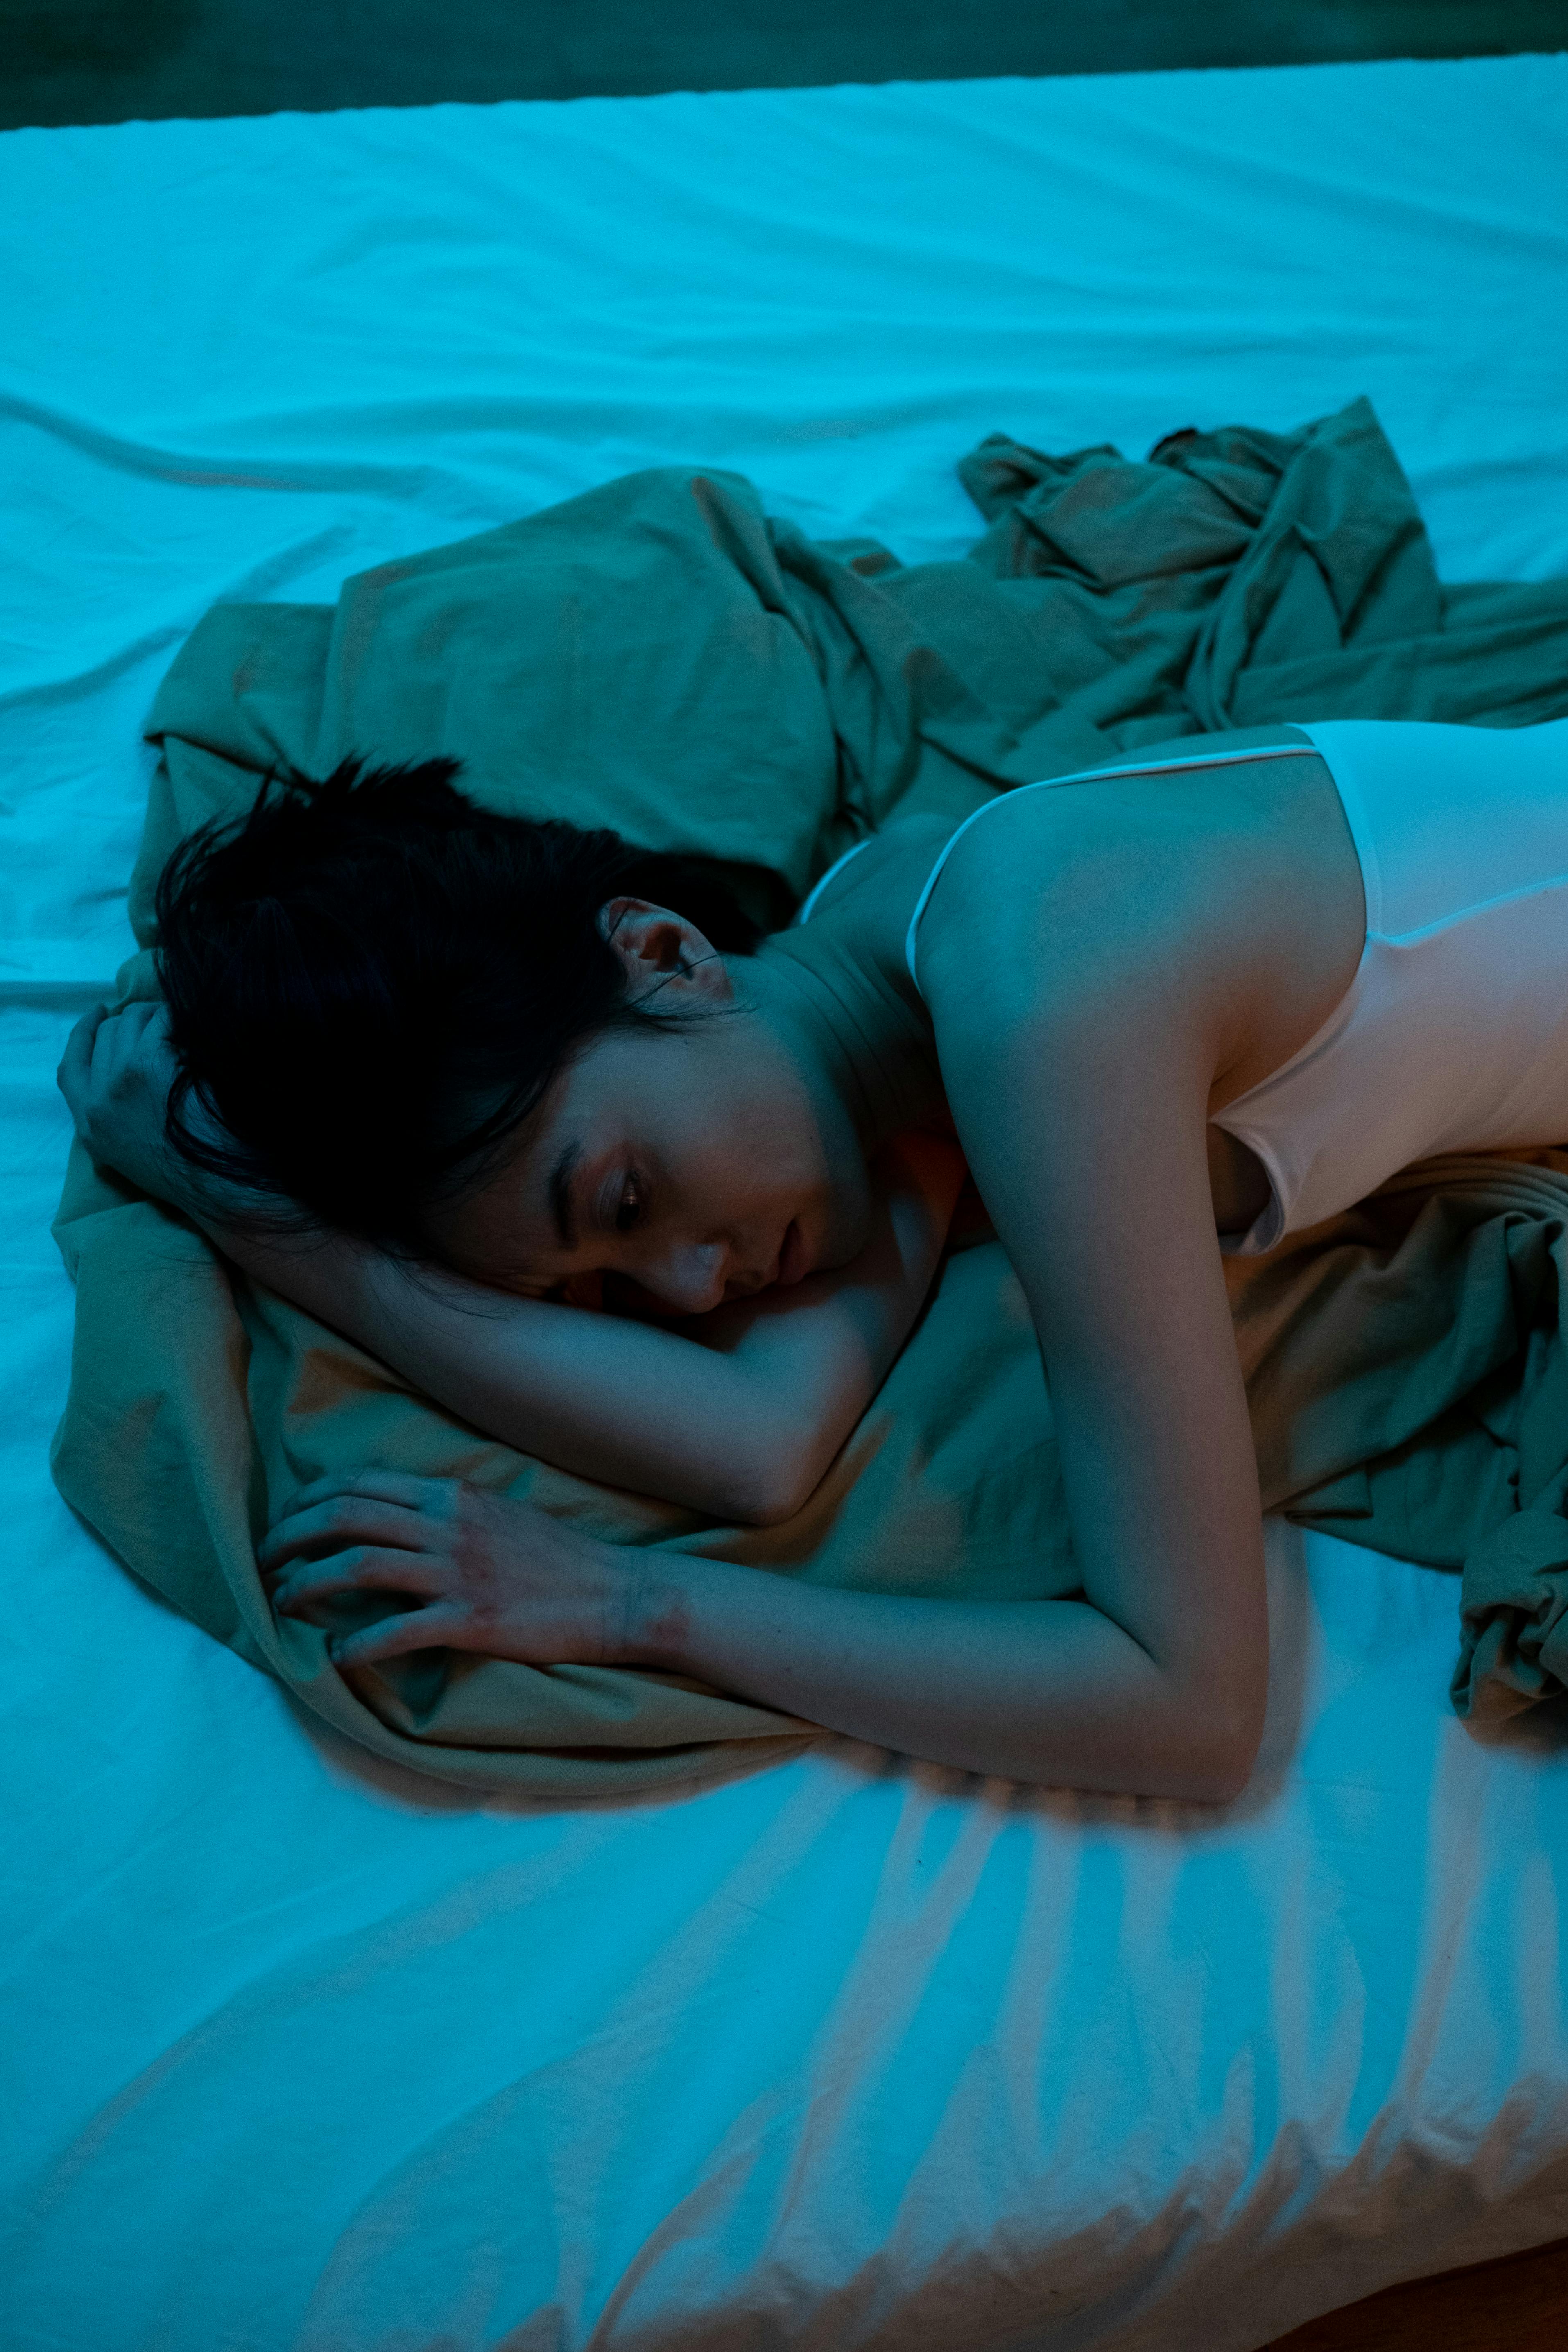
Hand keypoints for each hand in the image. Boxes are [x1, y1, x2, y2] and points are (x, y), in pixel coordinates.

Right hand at [57, 999, 188, 1204]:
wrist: (215, 1184)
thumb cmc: (187, 1172)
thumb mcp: (130, 1153)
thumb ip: (115, 1116)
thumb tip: (117, 1076)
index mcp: (89, 1128)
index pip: (70, 1068)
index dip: (83, 1034)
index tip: (98, 1013)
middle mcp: (98, 1102)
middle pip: (105, 1036)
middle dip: (134, 1021)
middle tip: (162, 1022)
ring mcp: (121, 1080)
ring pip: (131, 1020)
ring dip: (159, 1016)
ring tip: (184, 1027)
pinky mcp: (150, 1064)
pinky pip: (163, 1020)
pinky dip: (180, 1017)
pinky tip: (199, 1027)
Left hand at [258, 1471, 642, 1671]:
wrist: (616, 1594)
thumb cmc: (558, 1559)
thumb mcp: (499, 1513)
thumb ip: (446, 1510)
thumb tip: (393, 1516)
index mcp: (453, 1495)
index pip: (360, 1482)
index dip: (308, 1499)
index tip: (284, 1521)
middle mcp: (448, 1524)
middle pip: (345, 1515)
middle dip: (290, 1536)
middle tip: (263, 1561)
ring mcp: (458, 1571)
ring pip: (358, 1563)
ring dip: (306, 1583)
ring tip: (281, 1603)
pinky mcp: (470, 1620)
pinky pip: (395, 1630)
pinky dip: (355, 1644)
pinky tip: (336, 1658)